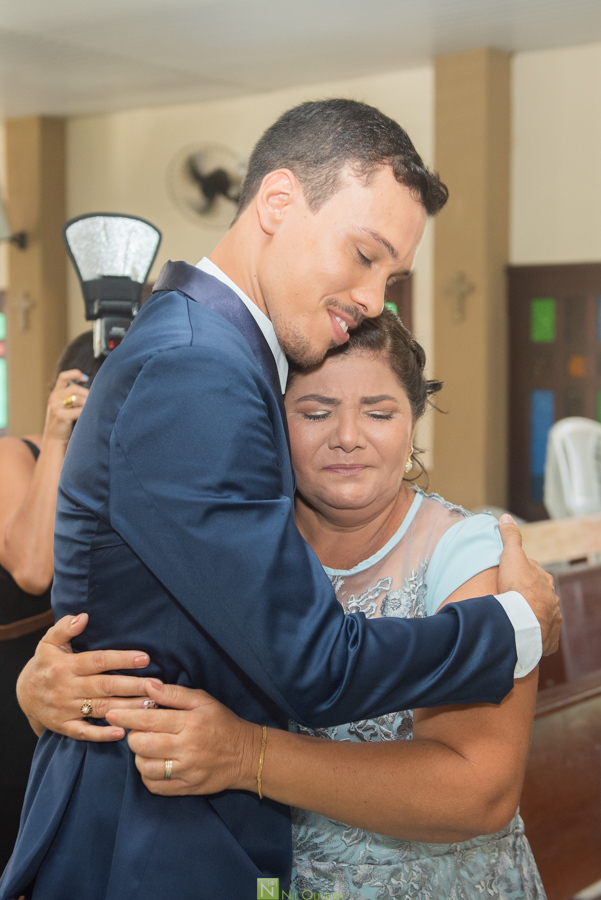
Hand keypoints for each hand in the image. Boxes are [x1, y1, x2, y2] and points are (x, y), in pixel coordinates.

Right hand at [17, 613, 158, 740]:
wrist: (24, 694)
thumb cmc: (45, 664)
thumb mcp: (49, 642)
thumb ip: (65, 628)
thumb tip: (83, 616)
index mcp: (66, 665)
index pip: (98, 661)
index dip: (122, 659)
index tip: (145, 658)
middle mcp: (67, 687)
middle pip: (105, 686)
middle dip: (132, 686)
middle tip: (156, 685)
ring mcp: (66, 709)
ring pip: (100, 709)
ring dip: (126, 708)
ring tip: (150, 706)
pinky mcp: (65, 726)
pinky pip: (84, 732)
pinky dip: (102, 735)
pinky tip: (122, 733)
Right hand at [43, 369, 90, 442]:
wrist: (54, 440)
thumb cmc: (64, 423)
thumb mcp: (66, 406)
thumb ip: (75, 397)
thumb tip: (91, 390)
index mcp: (55, 393)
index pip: (64, 376)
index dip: (75, 374)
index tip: (85, 378)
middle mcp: (54, 398)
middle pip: (75, 388)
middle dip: (87, 394)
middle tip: (93, 401)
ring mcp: (56, 407)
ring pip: (77, 398)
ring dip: (87, 403)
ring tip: (89, 411)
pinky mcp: (60, 416)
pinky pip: (79, 410)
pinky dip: (85, 412)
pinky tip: (87, 416)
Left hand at [107, 683, 260, 795]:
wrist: (245, 754)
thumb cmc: (221, 722)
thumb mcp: (202, 700)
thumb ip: (174, 693)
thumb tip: (148, 685)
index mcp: (190, 722)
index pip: (149, 719)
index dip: (127, 716)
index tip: (112, 713)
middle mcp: (187, 747)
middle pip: (143, 744)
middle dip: (131, 737)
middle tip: (133, 731)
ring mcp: (187, 771)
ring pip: (146, 767)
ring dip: (139, 756)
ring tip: (145, 747)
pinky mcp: (187, 788)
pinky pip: (156, 787)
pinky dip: (147, 776)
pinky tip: (152, 765)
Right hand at [498, 514, 561, 655]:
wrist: (523, 622)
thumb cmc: (518, 588)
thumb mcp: (511, 556)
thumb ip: (510, 537)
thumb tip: (505, 517)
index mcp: (544, 580)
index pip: (533, 572)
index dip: (520, 572)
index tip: (509, 575)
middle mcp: (551, 599)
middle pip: (538, 593)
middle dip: (528, 594)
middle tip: (509, 597)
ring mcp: (551, 619)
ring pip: (541, 614)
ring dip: (531, 614)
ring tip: (515, 617)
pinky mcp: (547, 638)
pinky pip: (541, 635)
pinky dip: (534, 633)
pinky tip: (524, 634)